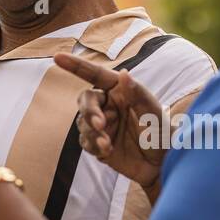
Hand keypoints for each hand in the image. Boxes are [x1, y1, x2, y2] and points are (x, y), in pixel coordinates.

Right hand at [54, 52, 165, 193]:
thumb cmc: (161, 131)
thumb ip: (137, 93)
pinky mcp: (98, 143)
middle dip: (89, 112)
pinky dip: (94, 146)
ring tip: (108, 144)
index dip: (76, 66)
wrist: (162, 163)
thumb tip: (124, 73)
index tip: (57, 57)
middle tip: (100, 124)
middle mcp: (108, 104)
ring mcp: (101, 124)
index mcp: (119, 90)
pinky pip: (86, 142)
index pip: (95, 74)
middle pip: (85, 100)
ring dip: (93, 133)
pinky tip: (108, 151)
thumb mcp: (153, 111)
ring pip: (83, 123)